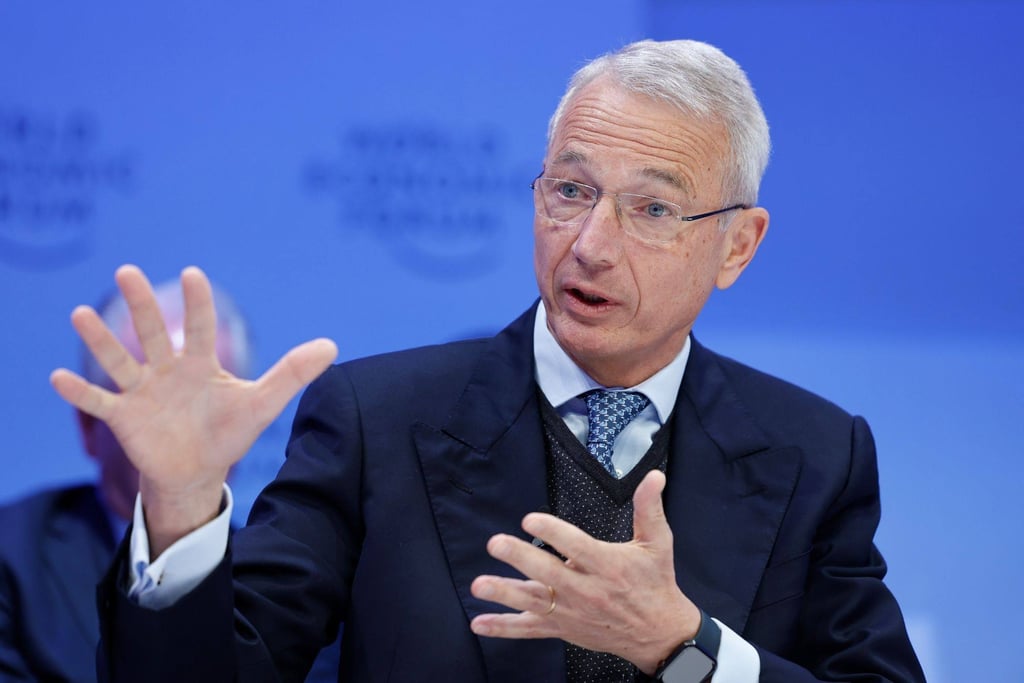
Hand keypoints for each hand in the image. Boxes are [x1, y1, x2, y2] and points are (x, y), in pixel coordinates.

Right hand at [50, 265, 336, 555]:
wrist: (198, 472)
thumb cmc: (228, 432)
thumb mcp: (262, 403)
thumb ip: (292, 373)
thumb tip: (332, 345)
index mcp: (201, 365)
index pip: (200, 328)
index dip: (198, 303)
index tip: (193, 273)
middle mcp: (168, 372)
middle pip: (153, 334)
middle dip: (141, 305)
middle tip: (128, 270)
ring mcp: (142, 393)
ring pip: (119, 361)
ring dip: (101, 340)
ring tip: (81, 314)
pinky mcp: (124, 419)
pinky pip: (98, 402)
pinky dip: (79, 392)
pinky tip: (57, 376)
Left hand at [469, 470, 699, 674]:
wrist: (659, 633)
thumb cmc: (655, 582)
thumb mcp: (657, 542)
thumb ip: (649, 508)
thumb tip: (654, 476)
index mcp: (608, 566)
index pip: (576, 547)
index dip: (552, 532)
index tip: (529, 519)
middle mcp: (587, 590)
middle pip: (549, 574)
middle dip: (521, 559)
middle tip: (496, 543)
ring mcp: (573, 612)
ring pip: (534, 602)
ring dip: (505, 594)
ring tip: (479, 585)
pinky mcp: (563, 628)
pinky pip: (530, 629)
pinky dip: (504, 628)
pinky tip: (479, 623)